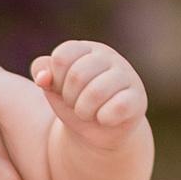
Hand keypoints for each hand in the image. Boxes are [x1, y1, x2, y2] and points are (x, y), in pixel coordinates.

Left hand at [31, 37, 149, 144]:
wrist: (100, 129)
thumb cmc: (75, 101)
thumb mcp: (53, 86)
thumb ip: (42, 72)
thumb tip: (42, 79)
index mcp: (86, 49)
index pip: (62, 56)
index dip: (56, 79)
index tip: (61, 89)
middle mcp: (109, 57)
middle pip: (76, 76)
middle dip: (69, 98)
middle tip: (76, 104)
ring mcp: (126, 76)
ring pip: (96, 92)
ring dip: (83, 111)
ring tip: (88, 113)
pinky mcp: (138, 98)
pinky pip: (116, 108)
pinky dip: (103, 118)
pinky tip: (105, 118)